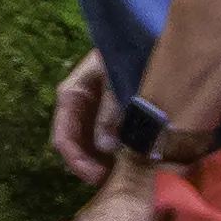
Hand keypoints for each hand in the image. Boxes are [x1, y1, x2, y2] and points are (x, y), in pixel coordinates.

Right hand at [48, 51, 119, 186]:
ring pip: (93, 148)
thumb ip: (110, 113)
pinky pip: (110, 142)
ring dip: (105, 163)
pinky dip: (117, 154)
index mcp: (72, 94)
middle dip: (92, 166)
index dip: (77, 161)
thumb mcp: (118, 81)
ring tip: (126, 175)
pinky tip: (132, 162)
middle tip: (115, 182)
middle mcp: (80, 106)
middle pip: (77, 147)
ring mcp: (96, 112)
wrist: (156, 39)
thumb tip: (104, 148)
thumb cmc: (132, 54)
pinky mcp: (114, 115)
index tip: (97, 177)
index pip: (63, 137)